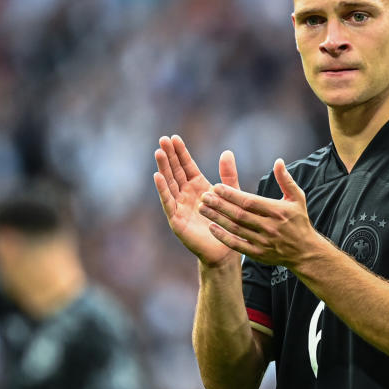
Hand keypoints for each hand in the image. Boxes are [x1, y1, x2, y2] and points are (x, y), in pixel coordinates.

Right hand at [153, 135, 240, 267]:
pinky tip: (157, 176)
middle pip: (176, 171)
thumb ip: (228, 175)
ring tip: (158, 152)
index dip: (181, 153)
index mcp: (198, 187)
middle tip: (163, 139)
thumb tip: (227, 152)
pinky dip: (163, 189)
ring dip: (164, 168)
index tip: (174, 137)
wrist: (225, 250)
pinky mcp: (176, 220)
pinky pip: (168, 202)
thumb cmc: (228, 223)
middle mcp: (186, 195)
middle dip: (169, 156)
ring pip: (170, 184)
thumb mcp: (231, 194)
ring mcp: (179, 206)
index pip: (187, 166)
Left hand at [200, 158, 321, 267]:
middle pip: (239, 214)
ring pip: (235, 228)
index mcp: (277, 211)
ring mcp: (263, 241)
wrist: (305, 251)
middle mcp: (270, 226)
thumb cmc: (299, 221)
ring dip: (217, 218)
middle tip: (204, 196)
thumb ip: (286, 180)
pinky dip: (223, 236)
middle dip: (220, 205)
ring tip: (202, 209)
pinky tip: (211, 227)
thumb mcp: (297, 198)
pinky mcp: (258, 254)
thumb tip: (278, 161)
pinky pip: (237, 245)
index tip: (216, 186)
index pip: (249, 201)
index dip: (231, 194)